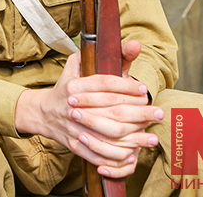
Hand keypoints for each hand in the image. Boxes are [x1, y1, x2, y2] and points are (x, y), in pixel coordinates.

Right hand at [14, 41, 162, 177]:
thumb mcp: (80, 66)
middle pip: (111, 111)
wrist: (44, 112)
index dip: (126, 86)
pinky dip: (115, 157)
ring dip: (133, 139)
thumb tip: (135, 44)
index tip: (144, 89)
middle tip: (158, 113)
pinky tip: (133, 155)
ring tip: (152, 138)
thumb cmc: (68, 86)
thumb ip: (108, 56)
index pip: (104, 84)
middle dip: (138, 113)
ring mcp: (73, 127)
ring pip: (107, 135)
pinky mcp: (74, 145)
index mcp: (73, 86)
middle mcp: (73, 107)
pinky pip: (98, 154)